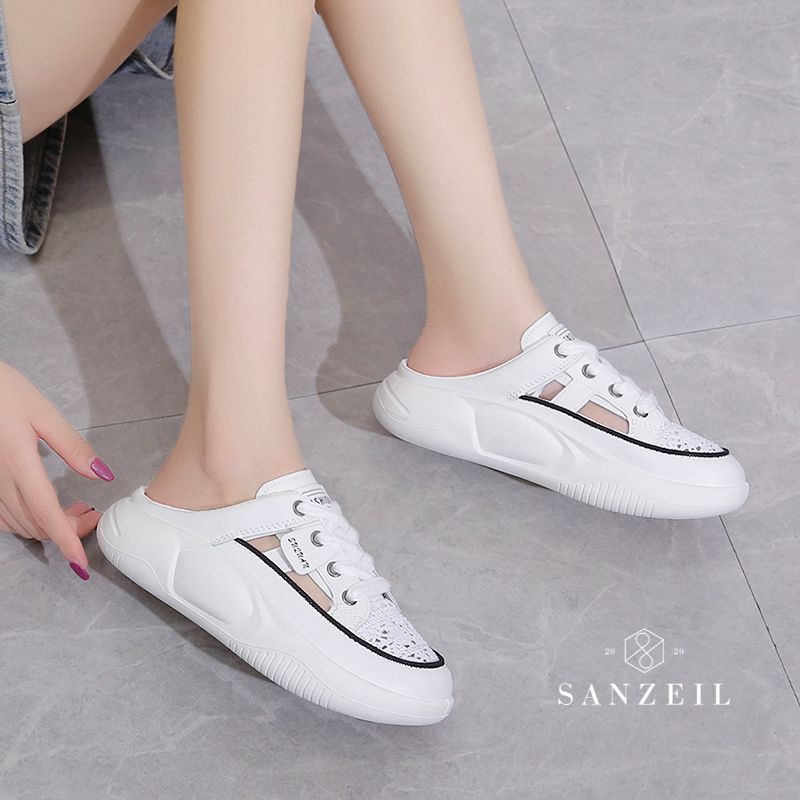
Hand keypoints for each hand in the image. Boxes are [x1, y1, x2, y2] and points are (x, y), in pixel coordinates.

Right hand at [0, 362, 113, 578]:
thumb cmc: (2, 390)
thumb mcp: (43, 412)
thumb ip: (72, 447)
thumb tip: (102, 474)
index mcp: (18, 463)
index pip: (46, 515)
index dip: (66, 542)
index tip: (81, 566)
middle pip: (35, 524)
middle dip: (67, 530)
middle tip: (91, 513)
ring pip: (18, 523)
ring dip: (48, 526)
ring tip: (76, 508)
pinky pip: (2, 514)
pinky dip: (27, 519)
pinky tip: (44, 507)